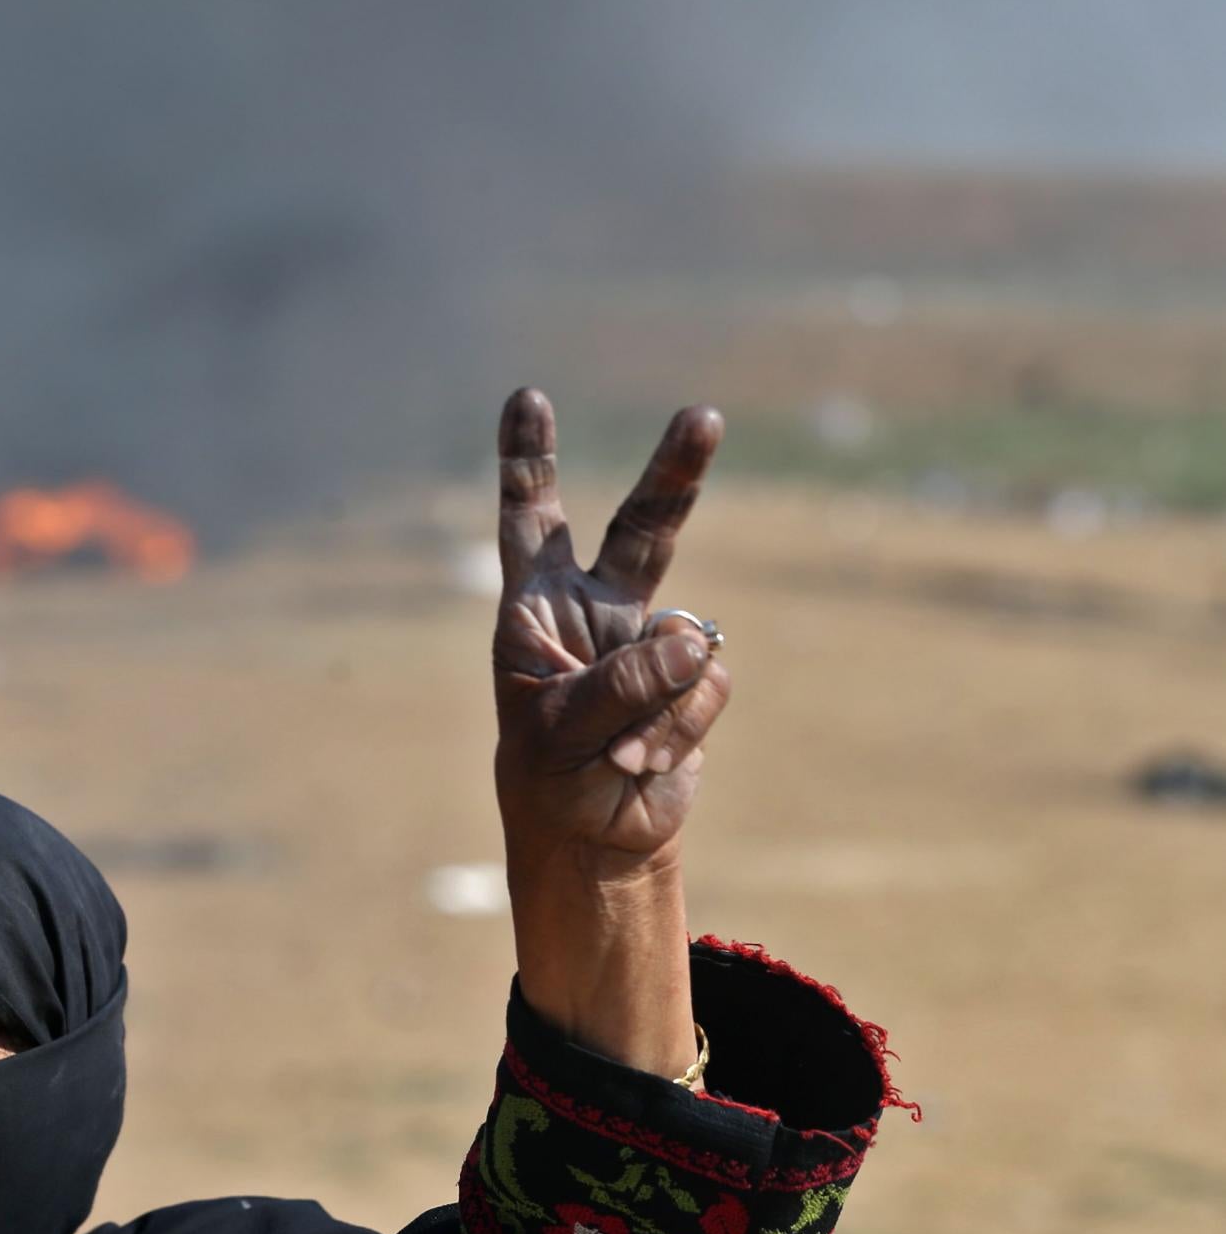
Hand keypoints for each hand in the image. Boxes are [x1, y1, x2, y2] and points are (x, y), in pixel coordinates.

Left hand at [491, 388, 728, 869]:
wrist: (592, 835)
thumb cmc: (550, 776)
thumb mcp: (558, 730)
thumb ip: (618, 682)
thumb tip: (692, 645)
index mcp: (536, 610)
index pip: (530, 522)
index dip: (530, 462)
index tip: (528, 397)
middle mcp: (596, 612)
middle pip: (645, 527)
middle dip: (675, 473)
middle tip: (702, 415)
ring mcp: (650, 645)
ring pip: (685, 637)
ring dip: (657, 705)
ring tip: (618, 750)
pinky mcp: (693, 683)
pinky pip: (705, 688)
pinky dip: (678, 729)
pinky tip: (645, 759)